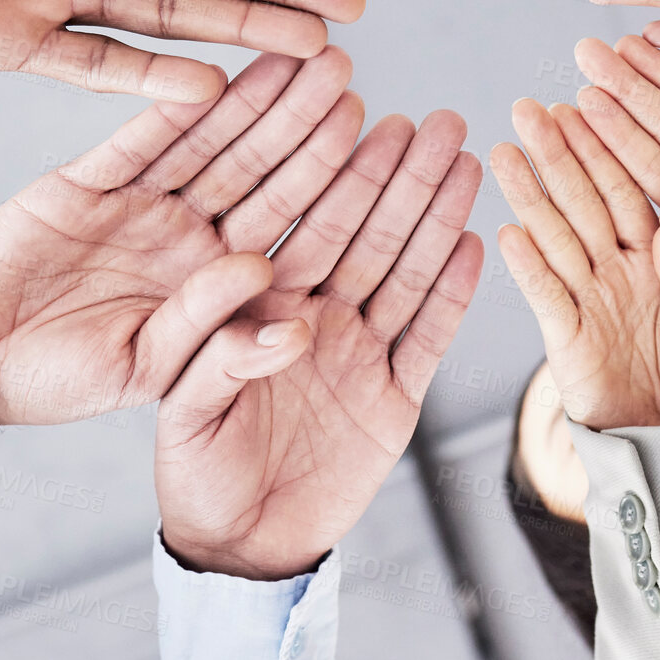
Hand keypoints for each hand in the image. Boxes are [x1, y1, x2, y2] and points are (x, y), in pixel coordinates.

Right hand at [0, 46, 362, 426]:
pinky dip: (169, 109)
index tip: (376, 138)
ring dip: (252, 99)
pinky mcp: (86, 179)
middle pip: (260, 169)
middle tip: (345, 68)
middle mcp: (189, 231)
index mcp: (217, 278)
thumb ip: (216, 342)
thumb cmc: (66, 378)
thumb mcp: (151, 374)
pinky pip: (136, 140)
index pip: (287, 223)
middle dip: (304, 121)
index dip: (332, 182)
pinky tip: (210, 75)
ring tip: (295, 53)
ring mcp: (141, 202)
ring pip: (209, 141)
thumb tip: (283, 304)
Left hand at [156, 109, 483, 579]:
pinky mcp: (394, 397)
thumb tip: (282, 321)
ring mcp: (359, 351)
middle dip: (401, 177)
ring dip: (436, 218)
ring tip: (465, 162)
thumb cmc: (197, 470)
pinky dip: (452, 296)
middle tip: (435, 121)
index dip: (335, 171)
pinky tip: (473, 243)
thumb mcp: (185, 414)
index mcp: (261, 306)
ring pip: (404, 272)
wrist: (239, 544)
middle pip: (365, 234)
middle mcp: (315, 315)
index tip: (363, 115)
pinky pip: (428, 338)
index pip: (303, 224)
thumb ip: (220, 359)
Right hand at [492, 100, 659, 429]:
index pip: (626, 189)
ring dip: (528, 194)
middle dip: (555, 154)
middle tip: (528, 108)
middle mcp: (614, 265)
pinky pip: (544, 294)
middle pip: (581, 200)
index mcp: (655, 253)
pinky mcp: (564, 335)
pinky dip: (527, 266)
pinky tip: (507, 231)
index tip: (582, 104)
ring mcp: (586, 297)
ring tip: (503, 151)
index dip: (603, 149)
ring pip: (554, 236)